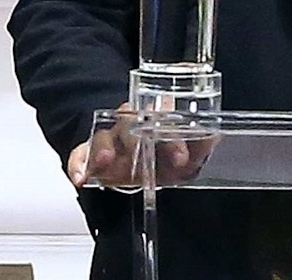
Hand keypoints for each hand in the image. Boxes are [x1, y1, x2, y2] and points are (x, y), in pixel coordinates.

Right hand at [67, 103, 215, 188]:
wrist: (128, 156)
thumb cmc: (159, 152)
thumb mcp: (183, 151)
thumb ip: (199, 144)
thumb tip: (214, 136)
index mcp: (153, 119)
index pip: (161, 115)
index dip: (172, 130)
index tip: (181, 156)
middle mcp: (129, 126)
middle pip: (131, 124)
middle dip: (139, 139)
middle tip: (145, 152)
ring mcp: (108, 140)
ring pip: (103, 137)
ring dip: (103, 147)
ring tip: (104, 159)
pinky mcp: (88, 155)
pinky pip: (79, 155)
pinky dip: (78, 165)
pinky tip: (80, 177)